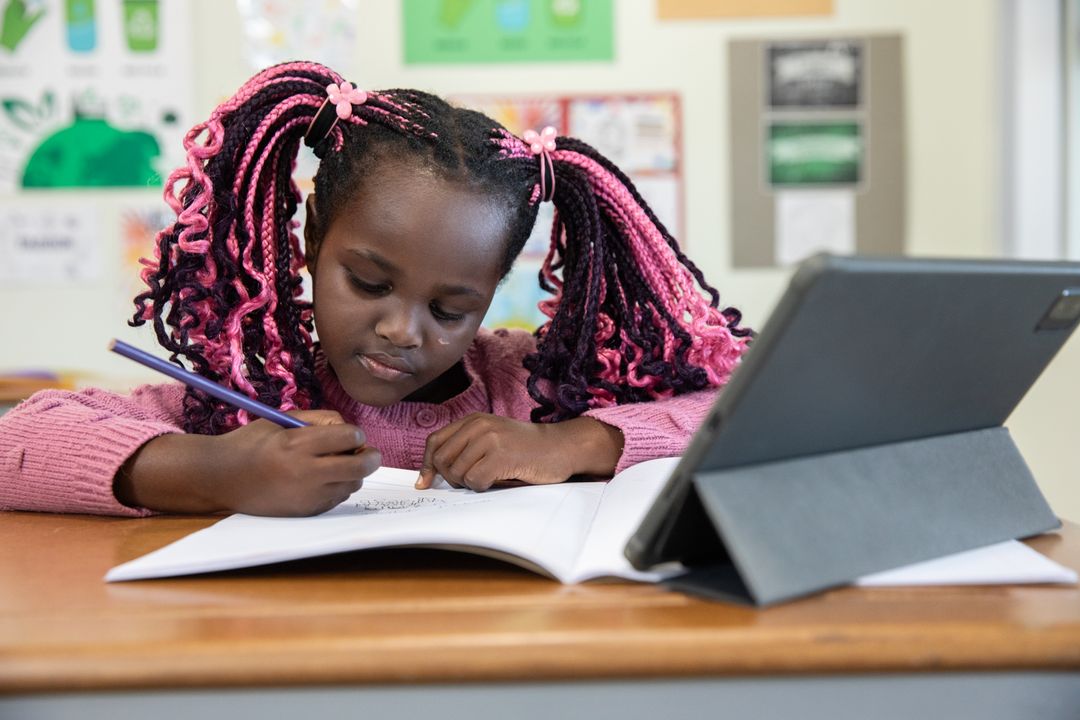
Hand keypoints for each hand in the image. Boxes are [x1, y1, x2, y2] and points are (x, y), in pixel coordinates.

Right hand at [116, 410, 381, 515]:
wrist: (220, 478)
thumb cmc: (251, 444)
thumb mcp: (281, 421)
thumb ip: (317, 421)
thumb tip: (348, 430)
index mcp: (297, 444)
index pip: (348, 437)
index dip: (356, 434)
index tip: (352, 434)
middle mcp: (306, 472)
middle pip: (359, 466)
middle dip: (370, 457)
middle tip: (369, 453)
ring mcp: (307, 496)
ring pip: (352, 484)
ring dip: (353, 473)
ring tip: (336, 465)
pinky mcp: (305, 511)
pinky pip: (337, 499)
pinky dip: (338, 488)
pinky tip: (323, 480)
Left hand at [415, 414, 622, 491]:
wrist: (561, 447)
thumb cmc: (527, 449)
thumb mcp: (493, 438)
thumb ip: (467, 447)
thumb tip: (432, 473)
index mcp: (473, 420)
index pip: (435, 441)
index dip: (426, 465)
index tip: (425, 482)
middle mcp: (479, 425)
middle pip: (441, 460)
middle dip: (450, 478)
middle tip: (471, 481)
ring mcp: (490, 439)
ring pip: (456, 473)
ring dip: (469, 483)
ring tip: (490, 478)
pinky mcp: (501, 456)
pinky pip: (474, 481)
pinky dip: (482, 488)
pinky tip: (498, 481)